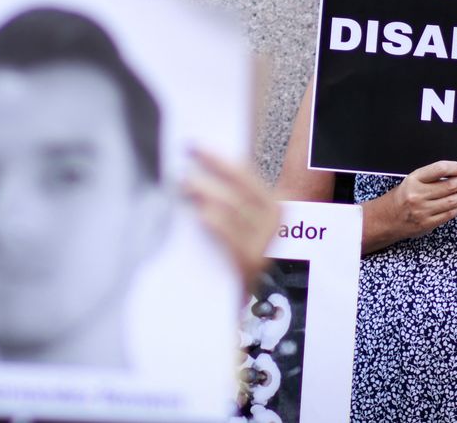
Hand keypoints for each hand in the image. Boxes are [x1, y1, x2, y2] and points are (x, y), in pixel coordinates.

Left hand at [182, 149, 279, 288]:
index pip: (247, 176)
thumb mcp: (223, 225)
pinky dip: (215, 222)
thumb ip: (219, 199)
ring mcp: (262, 249)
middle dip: (214, 169)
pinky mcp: (249, 269)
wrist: (213, 311)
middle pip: (244, 187)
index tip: (194, 145)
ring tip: (184, 185)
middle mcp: (272, 228)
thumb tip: (194, 164)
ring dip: (208, 192)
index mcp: (270, 210)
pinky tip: (197, 214)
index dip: (220, 158)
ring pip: (236, 208)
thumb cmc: (215, 262)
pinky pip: (232, 238)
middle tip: (185, 161)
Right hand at [373, 160, 456, 242]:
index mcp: (414, 179)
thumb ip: (432, 178)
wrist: (385, 219)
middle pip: (450, 186)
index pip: (439, 169)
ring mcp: (423, 210)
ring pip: (453, 201)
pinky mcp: (428, 223)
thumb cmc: (401, 197)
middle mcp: (418, 194)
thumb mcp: (411, 180)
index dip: (455, 167)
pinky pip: (450, 214)